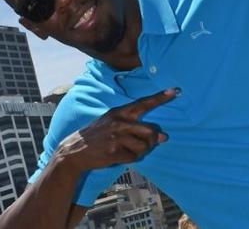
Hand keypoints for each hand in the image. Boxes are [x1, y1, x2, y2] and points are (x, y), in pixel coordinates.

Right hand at [55, 88, 176, 171]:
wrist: (74, 151)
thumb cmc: (97, 136)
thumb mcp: (111, 122)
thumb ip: (136, 126)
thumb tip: (163, 136)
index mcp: (119, 112)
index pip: (143, 103)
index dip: (159, 97)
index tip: (174, 91)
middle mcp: (119, 122)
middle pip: (150, 131)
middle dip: (152, 140)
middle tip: (147, 143)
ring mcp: (116, 137)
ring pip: (144, 146)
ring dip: (140, 151)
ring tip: (128, 149)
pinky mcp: (114, 151)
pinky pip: (134, 157)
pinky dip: (131, 158)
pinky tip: (119, 155)